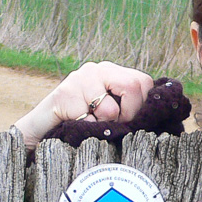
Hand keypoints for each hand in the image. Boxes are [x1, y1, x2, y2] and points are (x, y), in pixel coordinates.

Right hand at [13, 61, 154, 148]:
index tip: (129, 121)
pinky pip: (88, 120)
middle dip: (127, 115)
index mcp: (113, 72)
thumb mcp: (111, 112)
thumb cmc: (84, 125)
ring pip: (110, 108)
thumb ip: (130, 108)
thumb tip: (158, 116)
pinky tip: (74, 125)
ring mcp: (79, 78)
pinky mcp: (64, 93)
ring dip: (103, 125)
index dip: (141, 106)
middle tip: (113, 125)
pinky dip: (85, 130)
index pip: (144, 83)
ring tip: (89, 123)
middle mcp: (97, 69)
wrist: (43, 132)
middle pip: (133, 87)